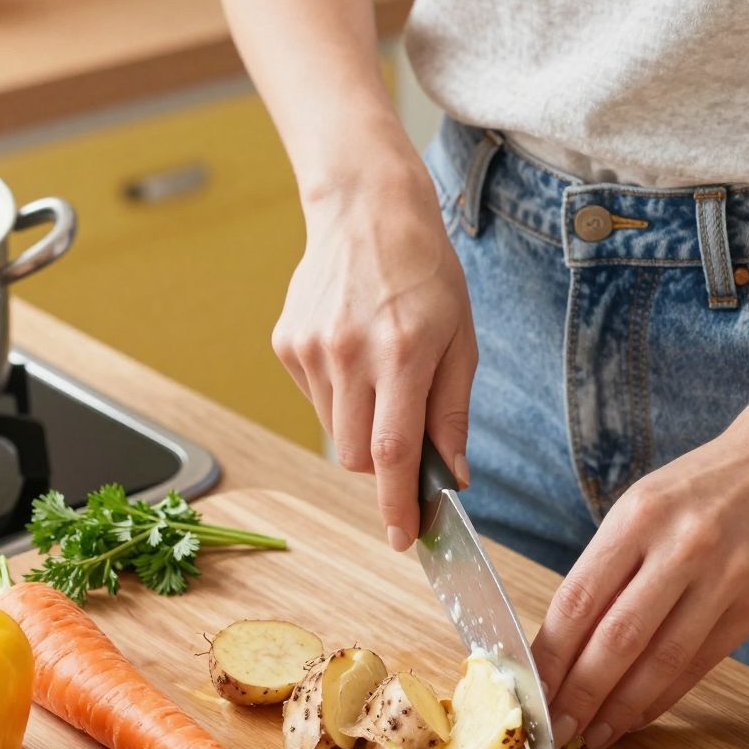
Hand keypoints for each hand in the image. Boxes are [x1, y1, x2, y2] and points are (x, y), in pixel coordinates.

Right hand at [273, 151, 476, 546]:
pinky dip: (340, 398)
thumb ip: (452, 413)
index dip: (397, 505)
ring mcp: (311, 350)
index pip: (394, 453)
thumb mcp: (461, 340)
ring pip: (337, 434)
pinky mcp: (287, 345)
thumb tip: (450, 477)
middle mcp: (349, 354)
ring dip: (363, 428)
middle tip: (406, 432)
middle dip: (384, 467)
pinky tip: (354, 353)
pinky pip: (316, 402)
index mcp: (402, 352)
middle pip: (359, 456)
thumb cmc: (425, 272)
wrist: (366, 209)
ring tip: (382, 375)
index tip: (402, 540)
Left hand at [532, 415, 748, 748]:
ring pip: (660, 661)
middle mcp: (682, 546)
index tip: (530, 694)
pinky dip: (663, 697)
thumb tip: (561, 646)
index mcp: (638, 516)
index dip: (550, 658)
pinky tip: (637, 715)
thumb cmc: (700, 489)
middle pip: (616, 639)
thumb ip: (606, 567)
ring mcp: (725, 577)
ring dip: (621, 708)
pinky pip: (700, 664)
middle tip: (556, 732)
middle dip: (579, 695)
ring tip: (593, 735)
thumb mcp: (642, 506)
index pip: (578, 601)